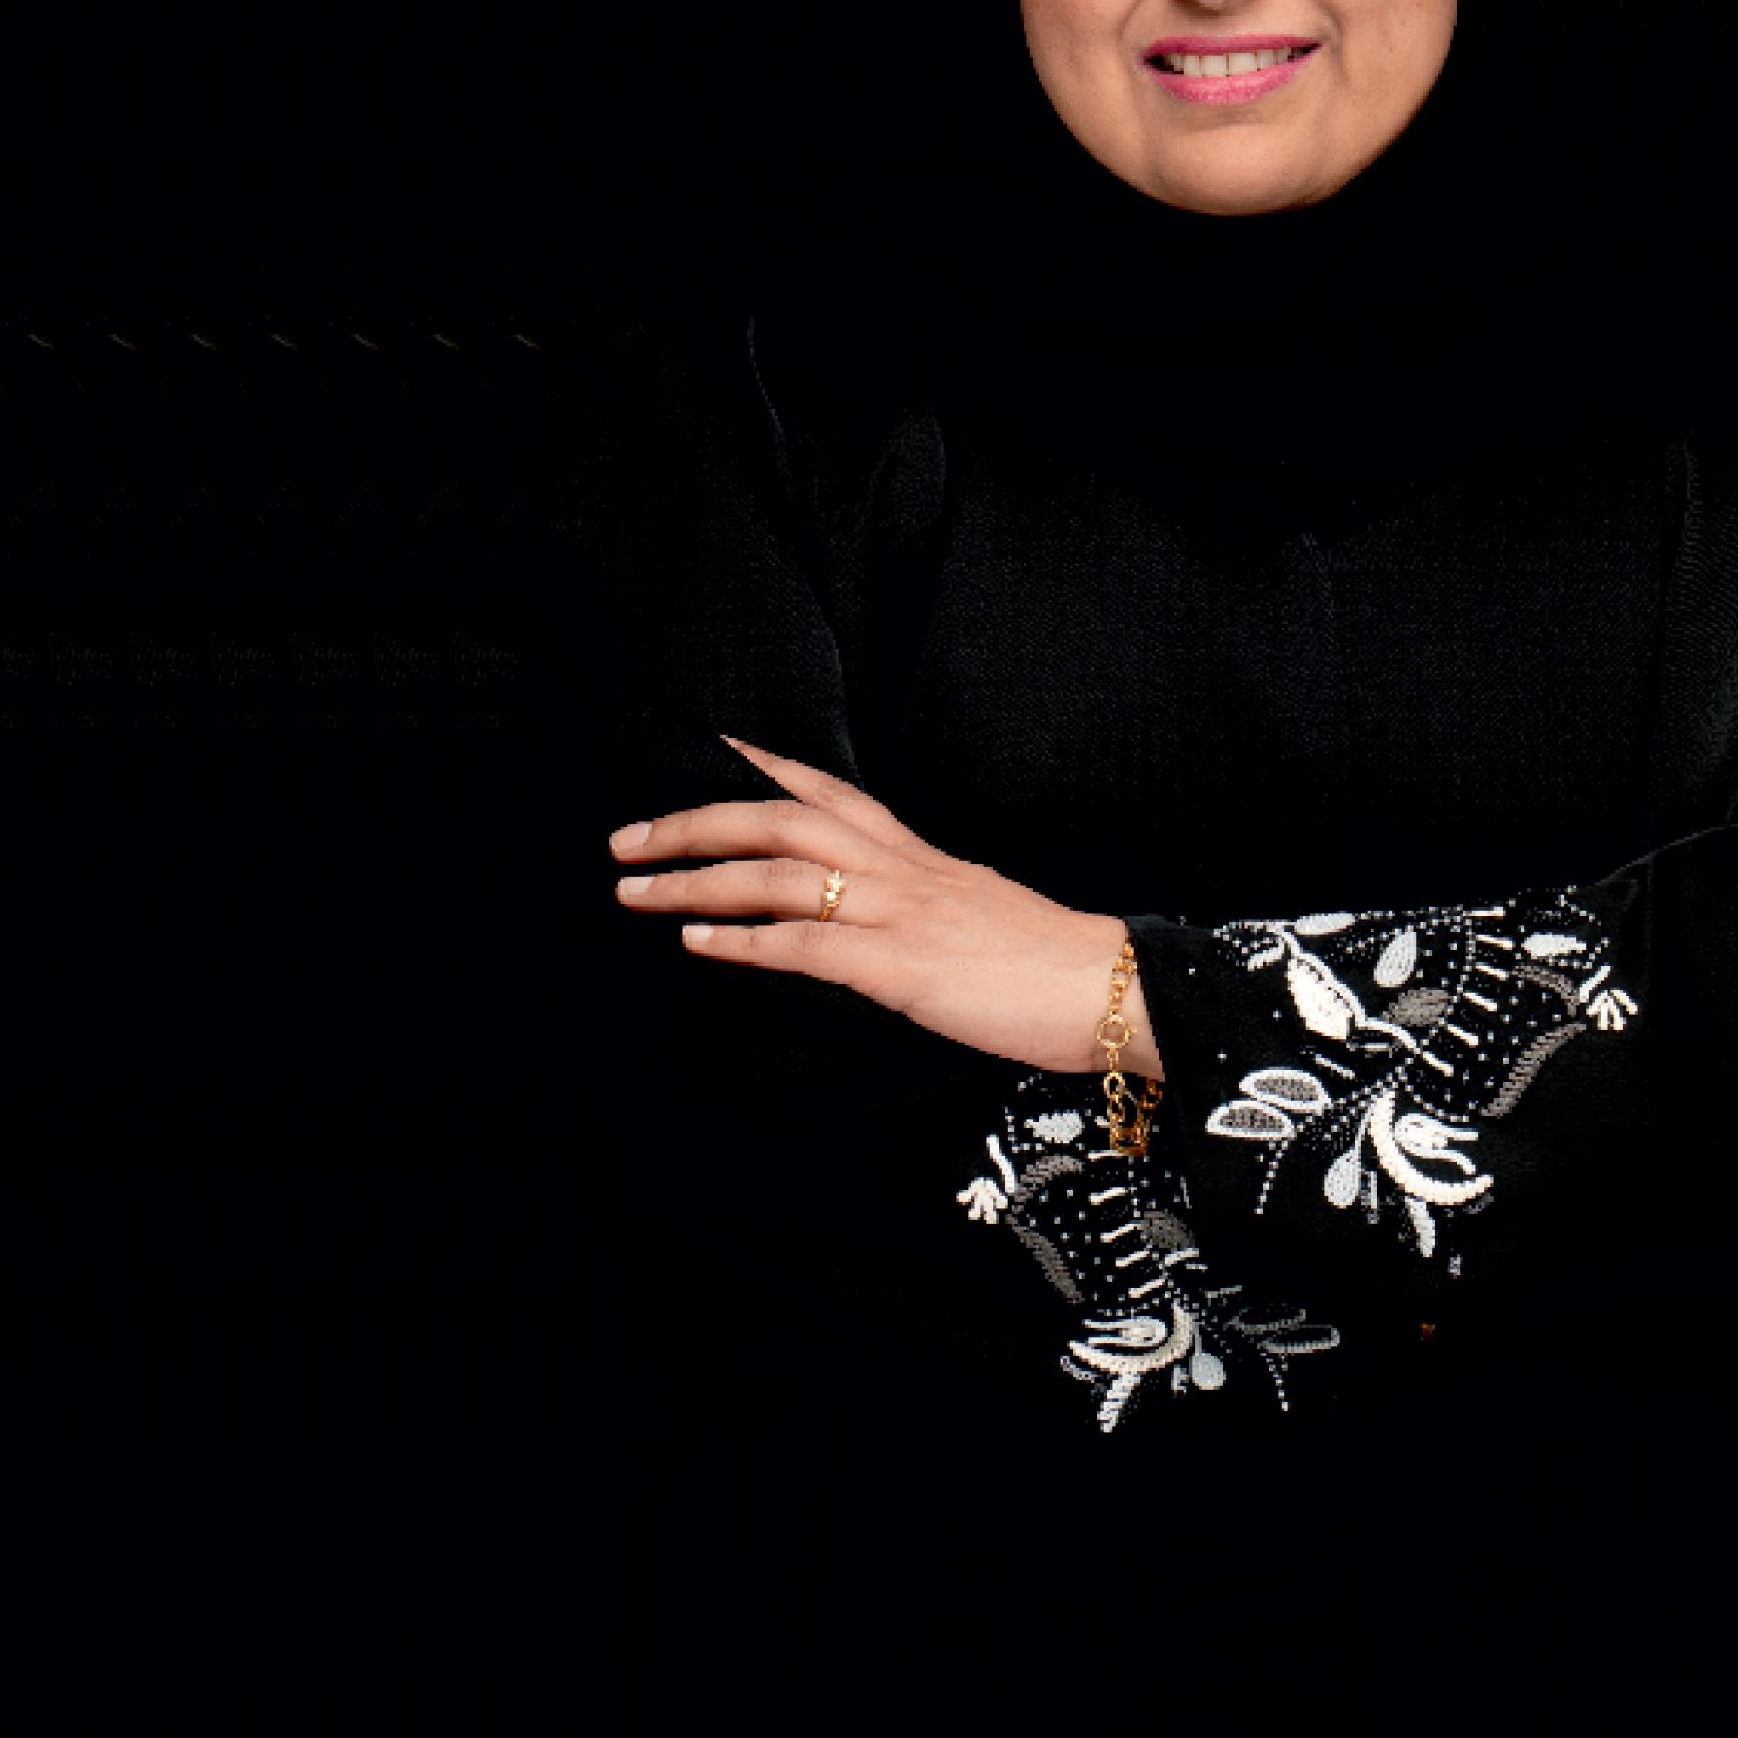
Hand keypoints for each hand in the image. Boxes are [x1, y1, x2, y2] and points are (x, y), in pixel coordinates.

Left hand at [610, 736, 1161, 1078]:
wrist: (1112, 988)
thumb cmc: (1048, 963)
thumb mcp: (974, 912)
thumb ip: (918, 905)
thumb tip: (872, 922)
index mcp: (917, 854)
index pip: (826, 789)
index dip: (758, 766)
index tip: (702, 749)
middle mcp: (899, 868)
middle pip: (776, 821)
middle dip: (694, 824)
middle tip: (625, 840)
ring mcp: (897, 912)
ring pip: (776, 875)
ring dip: (695, 882)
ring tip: (633, 892)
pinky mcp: (900, 965)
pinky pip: (805, 945)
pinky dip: (743, 942)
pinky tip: (696, 945)